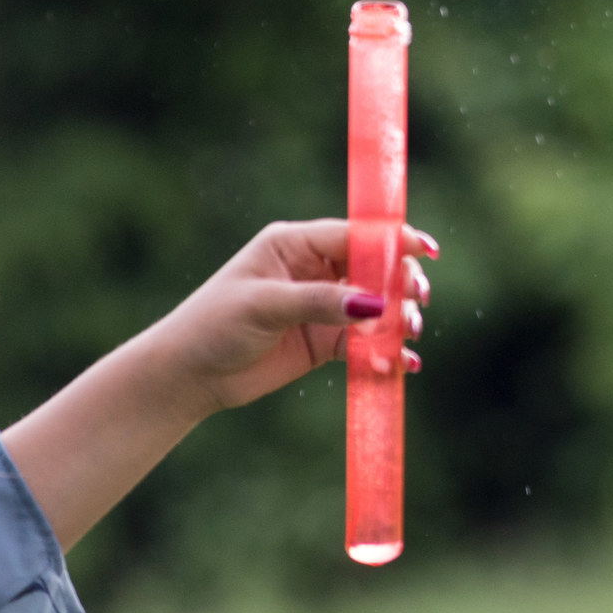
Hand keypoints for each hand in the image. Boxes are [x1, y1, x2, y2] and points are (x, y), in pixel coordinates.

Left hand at [141, 218, 439, 415]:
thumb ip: (319, 301)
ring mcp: (323, 306)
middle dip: (401, 282)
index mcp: (295, 245)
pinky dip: (387, 351)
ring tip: (408, 334)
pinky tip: (404, 363)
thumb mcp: (264, 306)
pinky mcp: (326, 341)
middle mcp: (314, 270)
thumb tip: (374, 304)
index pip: (355, 235)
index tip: (425, 252)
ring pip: (376, 306)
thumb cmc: (212, 325)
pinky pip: (367, 342)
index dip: (392, 242)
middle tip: (417, 301)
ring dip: (398, 318)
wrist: (187, 376)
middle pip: (375, 268)